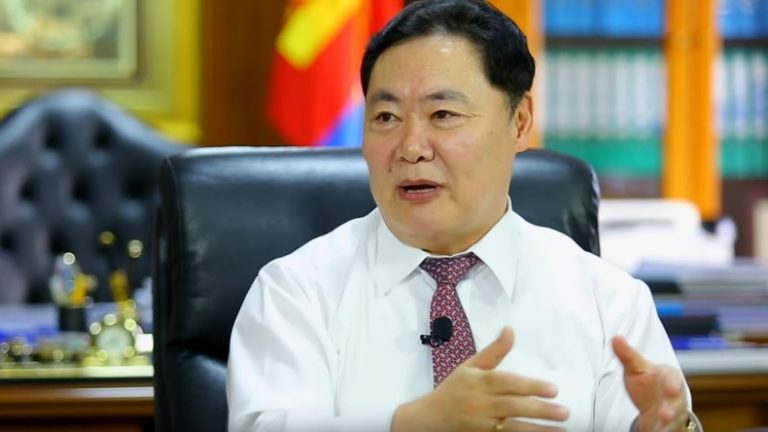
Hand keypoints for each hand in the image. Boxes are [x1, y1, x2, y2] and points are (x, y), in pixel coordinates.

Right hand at [391, 327, 568, 431]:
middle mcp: (479, 403)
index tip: (553, 389)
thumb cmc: (453, 389)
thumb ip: (494, 351)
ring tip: (561, 430)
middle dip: (540, 410)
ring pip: (512, 428)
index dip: (530, 386)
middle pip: (512, 406)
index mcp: (478, 382)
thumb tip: (510, 329)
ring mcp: (480, 424)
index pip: (507, 383)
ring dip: (538, 430)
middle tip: (564, 412)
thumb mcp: (470, 366)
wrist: (429, 418)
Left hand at [612, 336, 688, 431]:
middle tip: (665, 413)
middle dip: (670, 408)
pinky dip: (661, 430)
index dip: (672, 385)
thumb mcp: (638, 368)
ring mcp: (672, 413)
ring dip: (667, 422)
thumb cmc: (649, 382)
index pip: (672, 380)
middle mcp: (674, 397)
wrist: (656, 403)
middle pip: (674, 403)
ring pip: (671, 419)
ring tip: (661, 423)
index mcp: (669, 378)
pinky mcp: (666, 426)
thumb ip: (628, 355)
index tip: (671, 389)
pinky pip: (665, 429)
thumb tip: (615, 338)